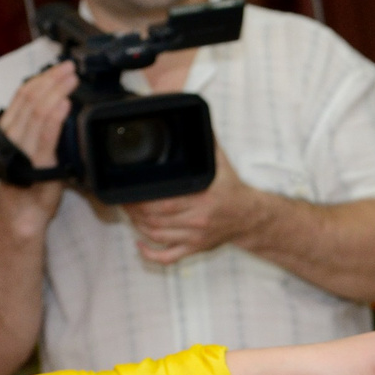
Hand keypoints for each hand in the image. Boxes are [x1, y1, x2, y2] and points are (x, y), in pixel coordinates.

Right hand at [0, 63, 77, 215]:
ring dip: (56, 91)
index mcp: (9, 130)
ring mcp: (22, 149)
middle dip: (51, 79)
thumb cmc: (29, 185)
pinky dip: (55, 116)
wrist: (21, 217)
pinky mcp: (36, 164)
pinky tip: (66, 103)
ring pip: (37, 111)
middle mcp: (11, 136)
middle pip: (30, 98)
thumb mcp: (30, 151)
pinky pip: (45, 135)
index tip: (58, 68)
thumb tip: (56, 107)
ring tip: (71, 79)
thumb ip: (38, 131)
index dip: (41, 78)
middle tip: (69, 68)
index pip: (22, 95)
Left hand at [129, 147, 261, 265]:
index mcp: (202, 198)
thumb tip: (196, 118)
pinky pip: (169, 257)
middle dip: (135, 210)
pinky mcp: (195, 248)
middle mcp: (198, 219)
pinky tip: (140, 245)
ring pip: (157, 235)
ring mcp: (195, 236)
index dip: (142, 198)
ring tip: (130, 214)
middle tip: (124, 201)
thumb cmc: (231, 188)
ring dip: (138, 226)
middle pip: (155, 218)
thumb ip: (206, 141)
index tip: (130, 190)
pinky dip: (151, 254)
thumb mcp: (220, 161)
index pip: (163, 201)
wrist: (249, 216)